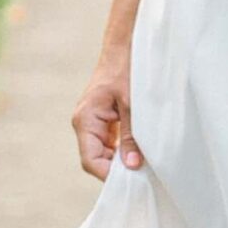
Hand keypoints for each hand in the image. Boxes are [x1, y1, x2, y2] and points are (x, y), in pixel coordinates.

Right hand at [74, 52, 141, 179]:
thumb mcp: (133, 105)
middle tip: (141, 176)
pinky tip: (139, 151)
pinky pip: (109, 141)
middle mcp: (84, 123)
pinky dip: (123, 148)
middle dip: (116, 169)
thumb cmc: (127, 70)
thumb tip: (132, 166)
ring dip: (121, 159)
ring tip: (142, 164)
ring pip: (103, 151)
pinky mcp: (103, 118)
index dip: (108, 175)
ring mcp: (93, 121)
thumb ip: (132, 136)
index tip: (130, 182)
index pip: (90, 160)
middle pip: (96, 159)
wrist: (125, 46)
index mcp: (86, 119)